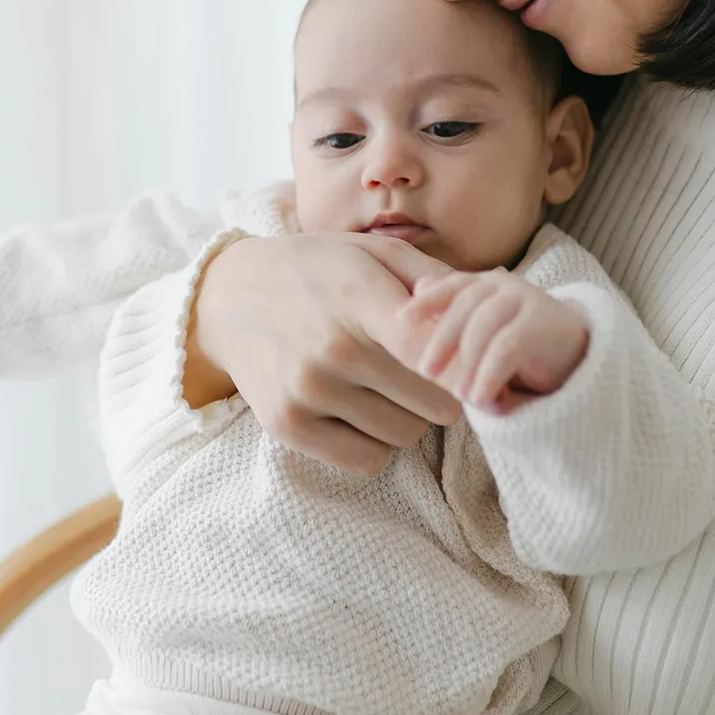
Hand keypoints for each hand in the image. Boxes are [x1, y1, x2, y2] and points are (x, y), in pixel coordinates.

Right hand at [188, 232, 461, 475]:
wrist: (229, 299)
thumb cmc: (316, 271)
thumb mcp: (372, 253)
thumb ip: (433, 280)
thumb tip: (485, 310)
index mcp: (361, 298)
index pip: (435, 354)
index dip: (466, 369)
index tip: (478, 371)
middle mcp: (333, 350)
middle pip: (434, 406)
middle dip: (440, 393)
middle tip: (422, 373)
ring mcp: (308, 392)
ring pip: (404, 435)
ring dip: (405, 417)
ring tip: (382, 386)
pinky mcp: (288, 426)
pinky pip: (366, 460)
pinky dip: (372, 442)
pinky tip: (357, 410)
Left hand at [388, 268, 588, 412]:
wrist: (578, 355)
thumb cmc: (521, 347)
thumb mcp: (483, 334)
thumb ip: (452, 317)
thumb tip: (418, 288)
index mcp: (484, 285)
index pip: (450, 287)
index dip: (426, 302)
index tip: (401, 321)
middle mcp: (504, 286)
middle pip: (463, 307)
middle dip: (441, 339)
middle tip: (424, 371)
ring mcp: (526, 300)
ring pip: (484, 327)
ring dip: (468, 363)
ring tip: (460, 395)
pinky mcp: (544, 323)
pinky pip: (507, 348)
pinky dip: (489, 375)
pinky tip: (481, 399)